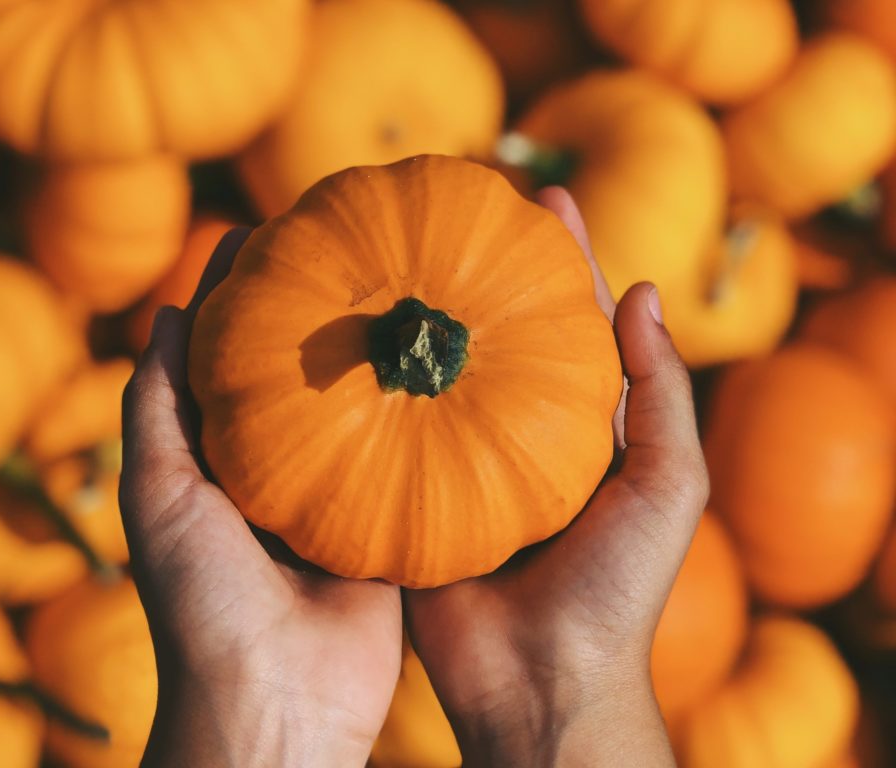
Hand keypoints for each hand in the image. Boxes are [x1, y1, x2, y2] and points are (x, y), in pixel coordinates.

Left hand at [119, 228, 401, 767]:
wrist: (277, 703)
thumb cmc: (202, 606)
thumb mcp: (160, 497)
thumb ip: (156, 409)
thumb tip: (168, 315)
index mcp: (221, 462)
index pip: (230, 358)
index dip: (241, 295)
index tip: (267, 232)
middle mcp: (281, 472)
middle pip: (301, 373)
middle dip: (319, 311)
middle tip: (348, 243)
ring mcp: (338, 497)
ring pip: (359, 410)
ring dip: (375, 355)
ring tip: (402, 283)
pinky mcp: (388, 526)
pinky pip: (407, 460)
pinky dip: (421, 414)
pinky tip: (442, 362)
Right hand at [404, 188, 709, 766]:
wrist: (540, 680)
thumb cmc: (616, 588)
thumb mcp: (667, 486)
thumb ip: (661, 392)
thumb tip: (643, 292)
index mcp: (581, 427)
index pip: (573, 323)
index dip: (563, 258)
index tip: (541, 197)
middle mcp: (516, 433)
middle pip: (498, 332)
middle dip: (482, 268)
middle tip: (456, 203)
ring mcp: (460, 459)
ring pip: (440, 370)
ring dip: (423, 313)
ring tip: (397, 247)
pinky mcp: (411, 492)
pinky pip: (392, 427)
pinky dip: (379, 381)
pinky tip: (355, 331)